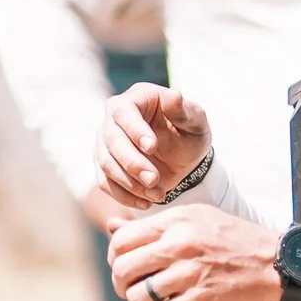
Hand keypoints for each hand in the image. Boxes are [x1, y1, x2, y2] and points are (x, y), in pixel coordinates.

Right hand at [95, 84, 213, 213]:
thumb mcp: (195, 122)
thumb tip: (173, 96)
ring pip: (106, 163)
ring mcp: (106, 141)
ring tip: (158, 194)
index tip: (152, 147)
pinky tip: (145, 204)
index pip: (124, 111)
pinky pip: (105, 182)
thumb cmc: (190, 133)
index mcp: (136, 98)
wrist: (184, 158)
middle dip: (132, 163)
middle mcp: (114, 117)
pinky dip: (124, 196)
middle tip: (154, 180)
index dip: (135, 130)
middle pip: (111, 139)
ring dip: (130, 183)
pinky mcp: (105, 164)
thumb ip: (185, 111)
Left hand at [106, 203, 283, 300]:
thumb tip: (112, 225)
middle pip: (122, 269)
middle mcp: (179, 245)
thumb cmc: (232, 241)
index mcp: (175, 222)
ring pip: (138, 297)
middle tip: (138, 292)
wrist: (276, 263)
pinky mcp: (202, 299)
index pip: (121, 240)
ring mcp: (190, 273)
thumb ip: (153, 225)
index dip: (115, 260)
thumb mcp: (194, 220)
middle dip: (123, 287)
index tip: (129, 270)